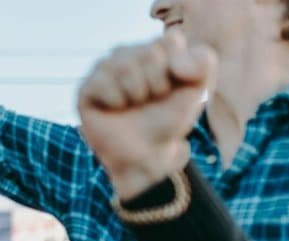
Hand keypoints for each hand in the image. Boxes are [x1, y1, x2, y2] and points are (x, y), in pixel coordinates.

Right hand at [78, 32, 215, 199]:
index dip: (176, 69)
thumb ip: (203, 61)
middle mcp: (128, 53)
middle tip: (151, 100)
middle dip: (157, 83)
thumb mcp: (198, 90)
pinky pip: (102, 82)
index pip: (170, 40)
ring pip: (124, 65)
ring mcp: (104, 68)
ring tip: (133, 105)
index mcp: (155, 49)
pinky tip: (115, 108)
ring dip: (136, 93)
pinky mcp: (85, 87)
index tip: (173, 88)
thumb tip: (173, 44)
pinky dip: (115, 101)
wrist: (144, 152)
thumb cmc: (169, 120)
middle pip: (148, 52)